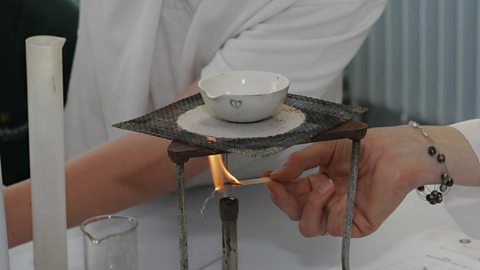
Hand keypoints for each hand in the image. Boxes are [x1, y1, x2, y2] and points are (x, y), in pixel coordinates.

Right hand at [266, 125, 444, 237]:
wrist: (393, 153)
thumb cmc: (364, 147)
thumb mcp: (324, 148)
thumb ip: (299, 161)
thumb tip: (276, 174)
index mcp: (316, 182)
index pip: (289, 194)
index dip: (276, 190)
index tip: (269, 179)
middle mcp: (325, 200)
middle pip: (294, 213)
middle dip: (285, 201)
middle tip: (283, 186)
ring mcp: (339, 213)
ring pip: (309, 226)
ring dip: (312, 206)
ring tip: (326, 185)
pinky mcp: (356, 224)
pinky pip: (333, 228)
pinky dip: (334, 213)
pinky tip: (342, 197)